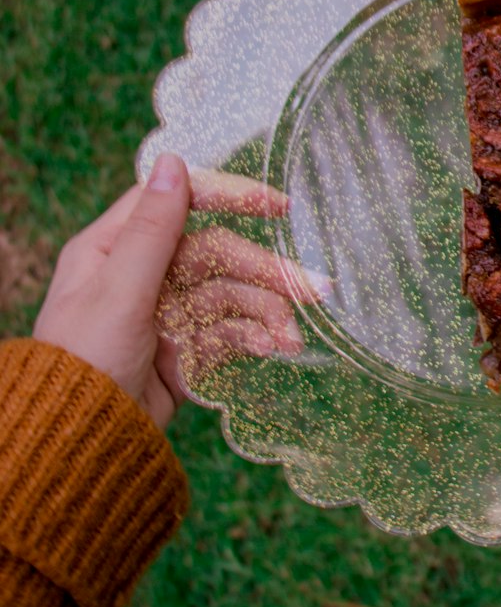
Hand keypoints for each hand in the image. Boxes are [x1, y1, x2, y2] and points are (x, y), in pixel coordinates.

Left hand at [34, 155, 318, 429]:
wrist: (79, 444)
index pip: (180, 203)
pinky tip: (275, 348)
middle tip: (314, 288)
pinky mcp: (180, 351)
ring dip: (265, 312)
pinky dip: (252, 338)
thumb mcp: (119, 291)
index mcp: (114, 248)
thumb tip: (172, 161)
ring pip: (228, 296)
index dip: (230, 197)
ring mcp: (163, 314)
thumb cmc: (82, 363)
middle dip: (265, 271)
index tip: (279, 207)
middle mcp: (141, 275)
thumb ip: (153, 231)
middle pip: (216, 255)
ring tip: (293, 336)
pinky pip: (226, 333)